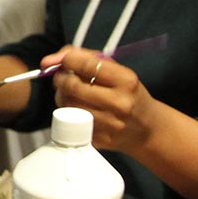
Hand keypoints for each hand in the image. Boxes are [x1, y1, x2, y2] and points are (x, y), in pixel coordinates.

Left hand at [42, 45, 163, 154]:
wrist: (148, 130)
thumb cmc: (128, 94)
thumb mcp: (118, 71)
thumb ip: (86, 58)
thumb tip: (49, 60)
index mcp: (126, 81)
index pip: (86, 65)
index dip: (67, 60)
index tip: (64, 61)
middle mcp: (119, 103)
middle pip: (72, 86)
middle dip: (60, 78)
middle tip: (63, 77)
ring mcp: (109, 124)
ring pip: (68, 105)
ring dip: (62, 96)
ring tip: (70, 93)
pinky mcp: (99, 140)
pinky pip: (71, 123)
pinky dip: (68, 113)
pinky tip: (77, 109)